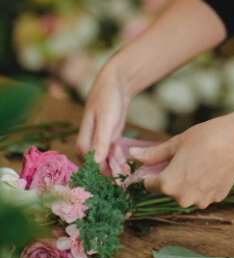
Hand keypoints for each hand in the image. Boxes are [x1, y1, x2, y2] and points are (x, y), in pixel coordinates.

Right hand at [76, 55, 129, 172]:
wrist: (116, 83)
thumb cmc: (107, 98)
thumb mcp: (106, 120)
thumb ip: (101, 141)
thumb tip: (95, 162)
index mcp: (83, 143)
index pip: (91, 167)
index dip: (104, 173)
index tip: (118, 174)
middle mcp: (88, 147)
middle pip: (98, 169)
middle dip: (112, 173)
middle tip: (126, 172)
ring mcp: (99, 145)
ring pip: (106, 165)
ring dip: (116, 168)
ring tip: (127, 167)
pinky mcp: (108, 142)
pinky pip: (112, 158)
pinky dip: (118, 162)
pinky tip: (126, 163)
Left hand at [129, 113, 233, 209]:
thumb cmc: (206, 137)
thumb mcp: (176, 143)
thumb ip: (153, 154)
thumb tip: (132, 155)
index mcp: (169, 184)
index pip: (149, 184)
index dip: (151, 171)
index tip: (159, 160)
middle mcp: (183, 198)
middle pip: (167, 189)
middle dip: (170, 175)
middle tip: (182, 155)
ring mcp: (202, 201)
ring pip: (185, 192)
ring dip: (186, 180)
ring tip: (197, 159)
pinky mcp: (216, 199)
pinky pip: (201, 192)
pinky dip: (201, 182)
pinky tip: (210, 165)